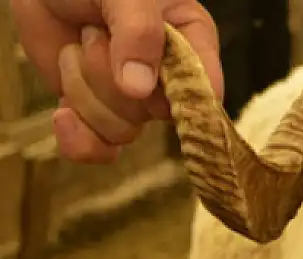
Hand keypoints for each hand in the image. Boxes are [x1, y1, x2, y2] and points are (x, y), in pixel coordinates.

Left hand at [11, 0, 222, 163]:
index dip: (182, 99)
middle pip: (154, 114)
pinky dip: (78, 140)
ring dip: (84, 89)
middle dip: (111, 79)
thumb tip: (138, 89)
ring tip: (76, 46)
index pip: (206, 92)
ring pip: (120, 130)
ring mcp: (131, 100)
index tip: (148, 87)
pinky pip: (98, 149)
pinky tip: (63, 116)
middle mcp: (167, 79)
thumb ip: (139, 33)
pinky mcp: (96, 112)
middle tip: (94, 33)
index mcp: (191, 45)